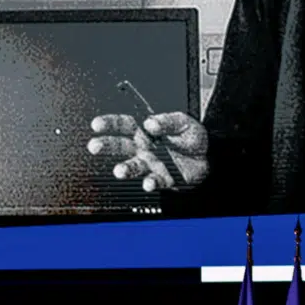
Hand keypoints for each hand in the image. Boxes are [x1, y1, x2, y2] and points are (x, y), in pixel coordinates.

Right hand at [87, 112, 209, 190]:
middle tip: (95, 146)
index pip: (124, 125)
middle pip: (120, 146)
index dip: (109, 123)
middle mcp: (144, 148)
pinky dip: (150, 183)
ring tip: (120, 170)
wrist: (209, 158)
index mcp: (146, 131)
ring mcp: (150, 164)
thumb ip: (167, 121)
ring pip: (132, 167)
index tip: (97, 124)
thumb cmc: (192, 138)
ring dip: (125, 169)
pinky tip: (149, 182)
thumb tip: (151, 122)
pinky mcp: (161, 179)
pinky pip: (153, 181)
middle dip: (105, 145)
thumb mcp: (183, 122)